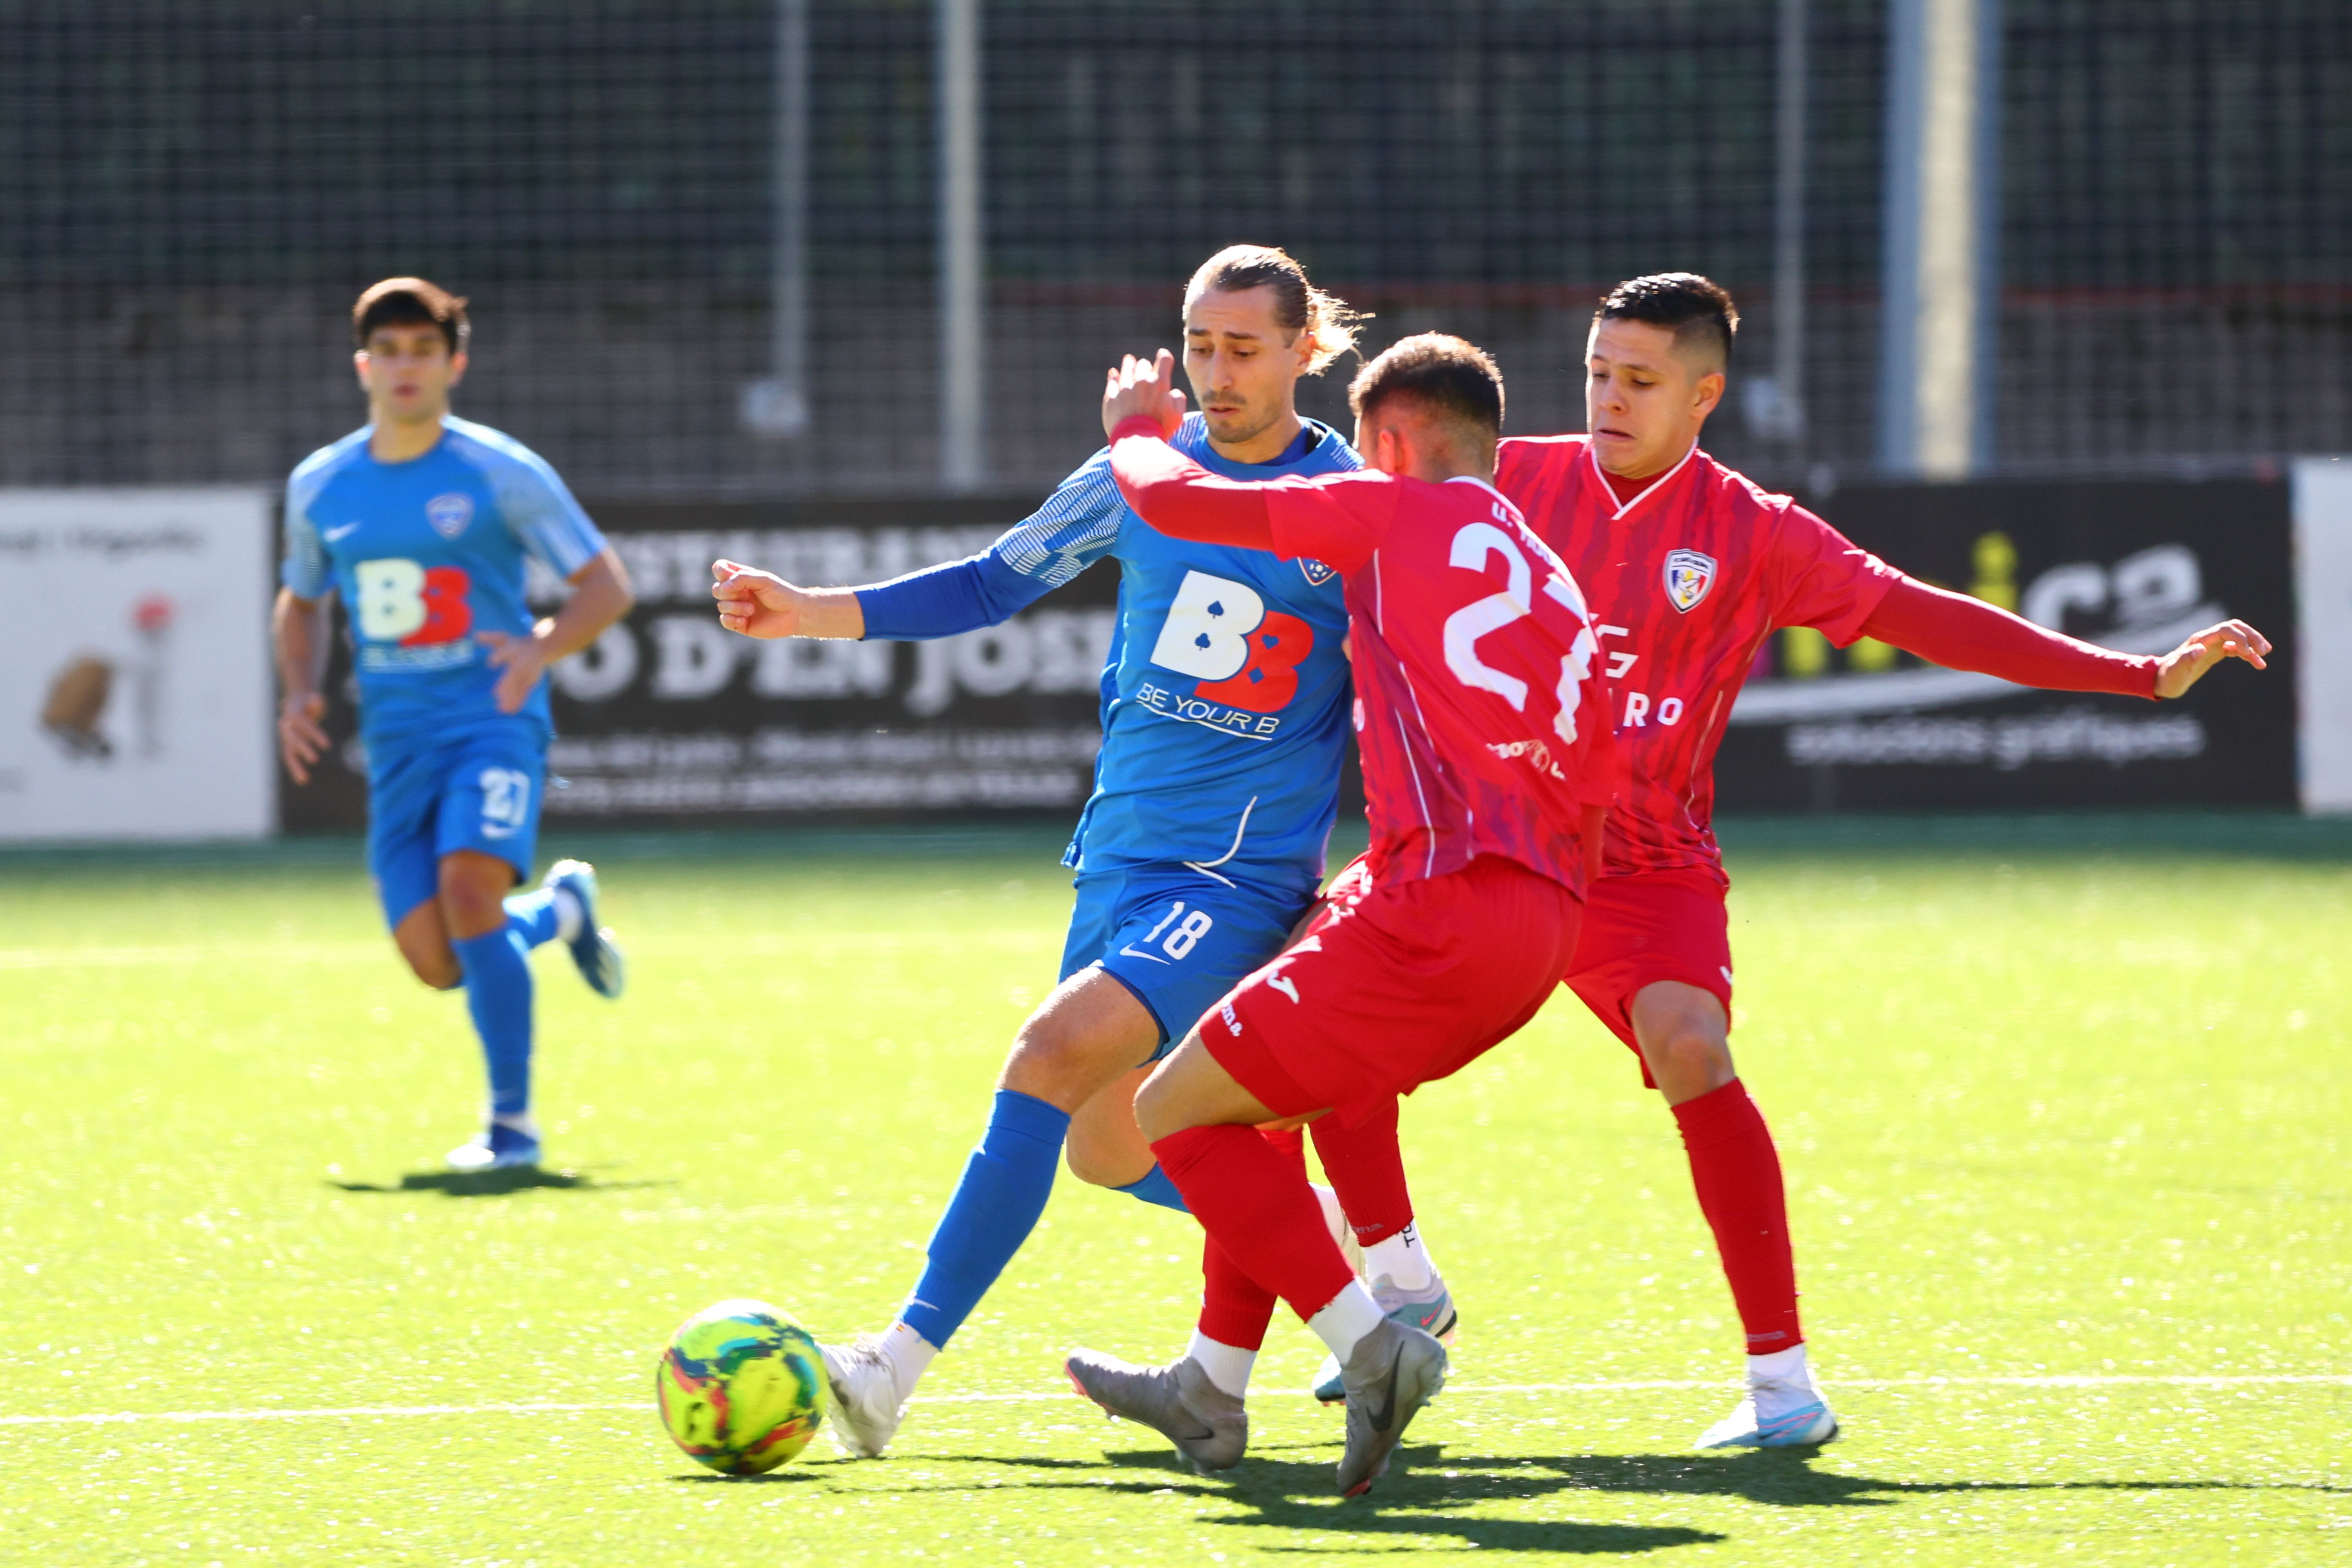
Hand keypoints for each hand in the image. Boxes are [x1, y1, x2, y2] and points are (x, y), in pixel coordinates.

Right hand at [278, 690, 329, 784]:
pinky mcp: (288, 744)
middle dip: (304, 749)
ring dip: (296, 766)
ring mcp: (285, 736)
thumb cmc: (309, 701)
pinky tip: (303, 781)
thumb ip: (315, 701)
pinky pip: (290, 757)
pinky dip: (296, 769)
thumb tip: (317, 700)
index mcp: (292, 713)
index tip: (328, 745)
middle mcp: (286, 725)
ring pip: (289, 752)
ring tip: (304, 780)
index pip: (303, 724)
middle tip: (316, 759)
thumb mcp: (313, 698)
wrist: (296, 702)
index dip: (314, 734)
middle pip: (294, 739)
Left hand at [480, 626, 551, 712]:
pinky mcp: (531, 683)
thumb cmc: (516, 645)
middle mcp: (521, 664)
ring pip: (519, 687)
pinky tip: (510, 711)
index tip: (491, 663)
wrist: (541, 649)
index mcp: (514, 650)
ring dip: (511, 698)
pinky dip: (518, 703)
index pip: (505, 653)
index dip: (498, 657)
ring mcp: (528, 675)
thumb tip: (475, 636)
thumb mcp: (503, 638)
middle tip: (496, 695)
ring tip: (501, 709)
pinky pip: (524, 694)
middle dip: (506, 685)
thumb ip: (489, 638)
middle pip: (513, 675)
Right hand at [710, 559, 809, 638]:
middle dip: (728, 592)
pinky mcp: (740, 624)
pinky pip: (725, 621)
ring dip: (735, 607)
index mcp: (741, 579)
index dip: (720, 572)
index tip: (732, 576)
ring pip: (721, 606)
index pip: (719, 570)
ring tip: (752, 609)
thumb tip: (723, 587)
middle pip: (717, 589)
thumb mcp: (763, 580)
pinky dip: (731, 619)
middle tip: (746, 594)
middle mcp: (737, 593)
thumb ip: (742, 578)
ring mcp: (738, 609)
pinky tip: (744, 620)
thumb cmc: (781, 593)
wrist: (794, 614)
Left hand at [1101, 348, 1186, 440]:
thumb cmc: (1159, 430)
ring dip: (1129, 365)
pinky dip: (1114, 376)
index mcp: (1159, 383)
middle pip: (1143, 363)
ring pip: (1126, 367)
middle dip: (1146, 367)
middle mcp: (1141, 381)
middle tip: (1145, 370)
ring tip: (1129, 362)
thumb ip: (1178, 399)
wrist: (1135, 443)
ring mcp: (1124, 388)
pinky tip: (1114, 374)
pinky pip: (1112, 380)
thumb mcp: (1178, 417)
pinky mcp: (1111, 396)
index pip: (1164, 358)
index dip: (1164, 357)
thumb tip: (1172, 391)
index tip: (1164, 360)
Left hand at [2152, 619, 2270, 698]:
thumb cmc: (2168, 678)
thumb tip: (2201, 649)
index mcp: (2200, 641)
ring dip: (2252, 644)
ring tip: (2265, 656)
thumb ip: (2186, 659)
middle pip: (2235, 628)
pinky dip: (2248, 655)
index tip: (2248, 652)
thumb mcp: (2176, 672)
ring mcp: (2211, 646)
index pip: (2225, 630)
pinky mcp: (2214, 654)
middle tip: (2264, 650)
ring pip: (2238, 638)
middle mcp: (2207, 640)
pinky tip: (2258, 664)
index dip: (2239, 637)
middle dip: (2251, 636)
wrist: (2161, 682)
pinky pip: (2235, 649)